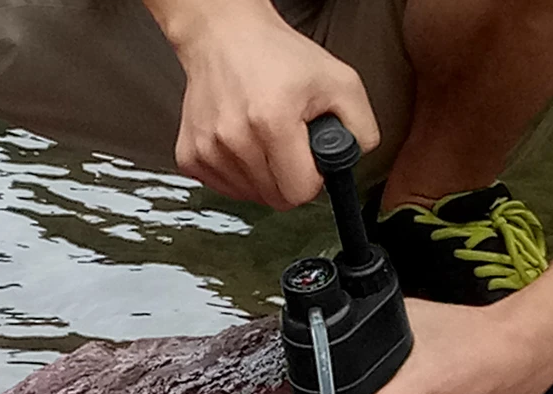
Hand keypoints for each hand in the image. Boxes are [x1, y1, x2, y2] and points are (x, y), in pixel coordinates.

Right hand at [155, 0, 379, 209]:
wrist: (222, 35)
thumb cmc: (275, 55)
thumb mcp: (338, 80)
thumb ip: (360, 127)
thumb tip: (354, 160)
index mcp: (272, 121)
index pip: (300, 192)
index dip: (312, 179)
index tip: (308, 157)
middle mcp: (235, 138)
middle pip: (276, 200)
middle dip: (289, 179)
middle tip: (288, 144)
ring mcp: (208, 150)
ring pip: (252, 197)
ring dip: (264, 177)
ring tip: (264, 138)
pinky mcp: (191, 156)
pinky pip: (226, 190)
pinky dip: (240, 175)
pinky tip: (243, 144)